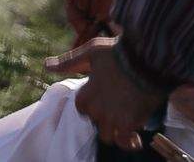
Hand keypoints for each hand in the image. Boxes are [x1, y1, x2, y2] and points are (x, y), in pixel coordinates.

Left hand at [46, 37, 167, 151]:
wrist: (148, 57)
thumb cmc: (118, 52)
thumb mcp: (92, 52)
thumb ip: (69, 62)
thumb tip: (46, 65)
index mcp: (86, 95)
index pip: (82, 108)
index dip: (92, 103)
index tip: (103, 96)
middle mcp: (96, 110)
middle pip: (96, 122)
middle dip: (105, 116)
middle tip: (118, 106)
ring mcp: (112, 119)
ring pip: (108, 136)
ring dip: (115, 130)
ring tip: (126, 122)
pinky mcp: (129, 123)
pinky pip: (125, 141)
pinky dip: (129, 142)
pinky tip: (135, 140)